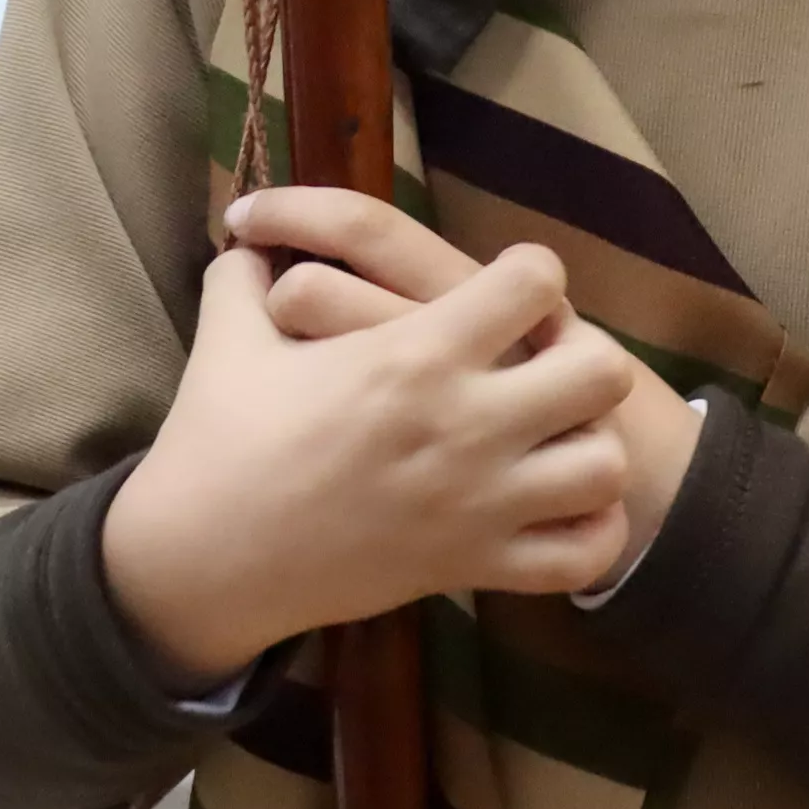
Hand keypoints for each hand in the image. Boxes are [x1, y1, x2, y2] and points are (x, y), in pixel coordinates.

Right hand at [101, 190, 638, 689]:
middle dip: (583, 354)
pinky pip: (580, 558)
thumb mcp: (228, 338)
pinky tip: (551, 508)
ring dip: (588, 445)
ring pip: (604, 467)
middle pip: (601, 370)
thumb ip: (245, 273)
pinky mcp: (473, 569)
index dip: (530, 272)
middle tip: (543, 362)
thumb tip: (248, 238)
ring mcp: (478, 505)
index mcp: (413, 355)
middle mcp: (465, 426)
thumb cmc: (217, 444)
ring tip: (552, 436)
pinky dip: (584, 533)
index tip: (503, 289)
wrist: (204, 561)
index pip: (535, 282)